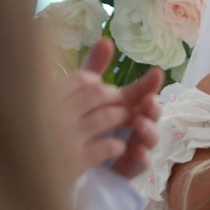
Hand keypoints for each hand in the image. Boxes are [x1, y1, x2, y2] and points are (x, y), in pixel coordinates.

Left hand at [56, 37, 165, 178]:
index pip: (142, 94)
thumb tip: (105, 40)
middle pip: (151, 116)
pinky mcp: (124, 170)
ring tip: (140, 124)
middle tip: (147, 102)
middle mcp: (132, 127)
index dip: (150, 85)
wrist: (54, 159)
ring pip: (150, 140)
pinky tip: (139, 153)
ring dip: (149, 131)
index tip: (155, 73)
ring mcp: (131, 148)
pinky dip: (142, 160)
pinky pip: (139, 166)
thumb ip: (95, 69)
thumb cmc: (75, 123)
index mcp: (125, 107)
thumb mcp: (81, 94)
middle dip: (153, 108)